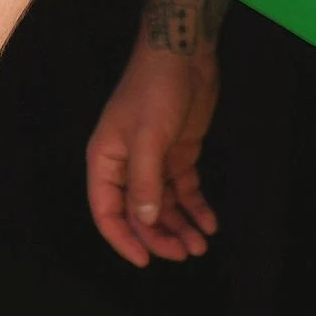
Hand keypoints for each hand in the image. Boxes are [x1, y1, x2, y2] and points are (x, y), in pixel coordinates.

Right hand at [85, 44, 218, 265]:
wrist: (183, 54)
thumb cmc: (154, 91)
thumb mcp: (148, 136)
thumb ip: (145, 181)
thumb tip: (145, 221)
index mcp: (105, 162)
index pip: (107, 212)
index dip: (123, 239)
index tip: (146, 261)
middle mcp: (126, 166)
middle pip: (139, 214)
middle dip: (160, 236)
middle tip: (185, 253)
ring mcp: (154, 161)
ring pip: (163, 206)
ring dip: (180, 226)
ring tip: (200, 246)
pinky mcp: (178, 154)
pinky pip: (184, 190)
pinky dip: (196, 208)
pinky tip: (209, 223)